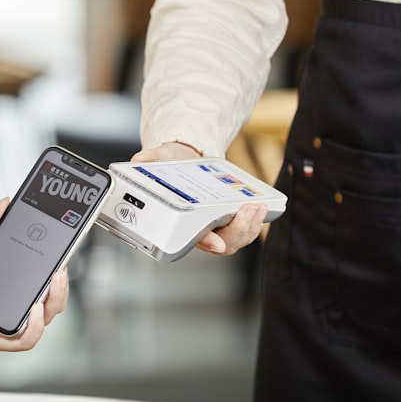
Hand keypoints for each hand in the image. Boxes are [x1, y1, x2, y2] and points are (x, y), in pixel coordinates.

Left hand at [0, 198, 68, 361]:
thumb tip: (3, 203)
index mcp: (2, 290)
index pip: (36, 281)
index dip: (53, 270)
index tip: (61, 252)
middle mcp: (6, 308)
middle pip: (48, 302)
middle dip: (61, 286)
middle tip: (61, 266)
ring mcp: (3, 325)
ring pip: (44, 320)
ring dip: (56, 301)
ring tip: (55, 281)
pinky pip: (27, 339)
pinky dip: (36, 325)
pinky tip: (33, 308)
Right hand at [132, 142, 267, 255]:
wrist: (183, 161)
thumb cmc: (169, 166)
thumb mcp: (160, 158)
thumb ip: (150, 159)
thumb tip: (140, 160)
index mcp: (179, 223)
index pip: (191, 237)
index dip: (205, 241)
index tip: (215, 242)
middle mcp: (197, 229)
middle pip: (221, 243)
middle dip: (238, 230)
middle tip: (248, 210)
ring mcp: (215, 227)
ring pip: (235, 240)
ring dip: (250, 227)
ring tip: (258, 206)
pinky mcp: (228, 221)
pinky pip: (243, 231)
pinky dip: (253, 222)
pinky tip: (260, 206)